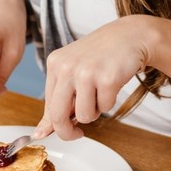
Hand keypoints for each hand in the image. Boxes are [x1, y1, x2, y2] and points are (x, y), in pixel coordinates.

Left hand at [35, 16, 152, 140]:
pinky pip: (105, 108)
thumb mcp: (73, 71)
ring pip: (84, 116)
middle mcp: (67, 67)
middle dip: (68, 132)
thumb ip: (58, 100)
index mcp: (55, 63)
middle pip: (58, 116)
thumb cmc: (101, 55)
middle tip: (78, 134)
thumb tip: (41, 132)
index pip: (48, 106)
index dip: (56, 125)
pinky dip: (110, 102)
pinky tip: (112, 84)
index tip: (66, 130)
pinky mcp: (107, 79)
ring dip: (95, 112)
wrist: (130, 36)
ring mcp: (86, 72)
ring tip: (100, 92)